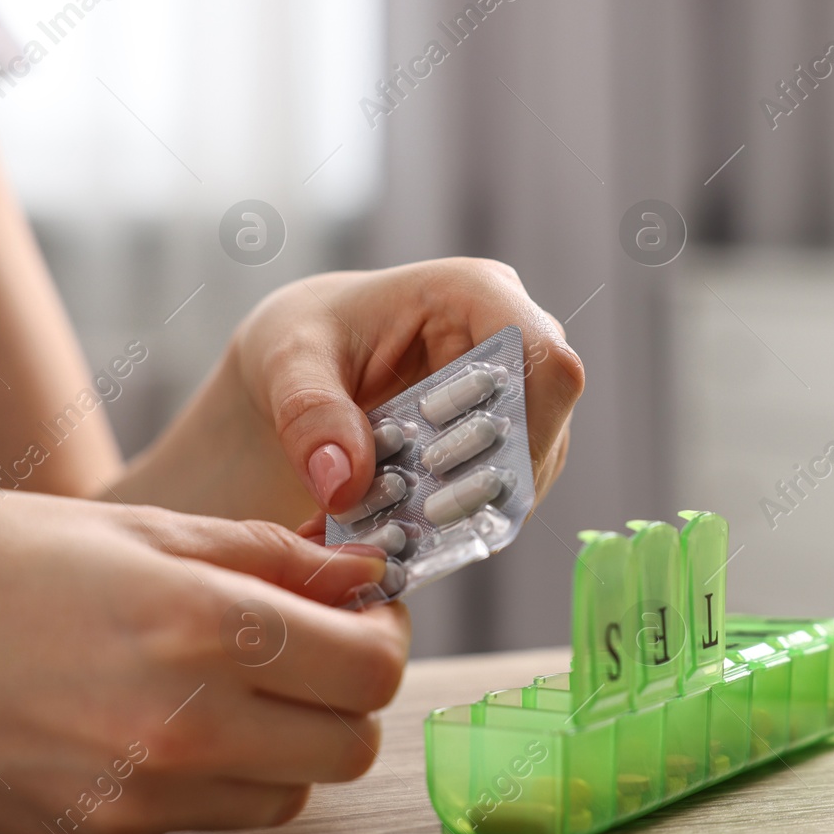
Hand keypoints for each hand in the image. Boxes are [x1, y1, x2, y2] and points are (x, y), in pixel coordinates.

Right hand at [0, 488, 406, 833]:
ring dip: (286, 743)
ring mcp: (138, 798)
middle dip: (347, 696)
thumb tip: (364, 573)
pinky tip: (149, 718)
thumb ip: (273, 554)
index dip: (384, 636)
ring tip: (226, 683)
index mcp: (202, 627)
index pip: (372, 670)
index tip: (363, 611)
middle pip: (348, 746)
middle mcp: (182, 727)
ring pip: (287, 796)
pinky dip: (208, 778)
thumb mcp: (144, 523)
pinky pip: (203, 821)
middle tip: (309, 648)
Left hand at [235, 258, 584, 517]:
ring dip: (473, 511)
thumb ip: (310, 416)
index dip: (529, 421)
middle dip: (486, 481)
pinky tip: (409, 539)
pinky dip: (457, 522)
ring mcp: (516, 395)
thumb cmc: (305, 339)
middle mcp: (512, 341)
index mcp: (475, 294)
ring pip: (529, 466)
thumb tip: (345, 485)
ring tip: (406, 539)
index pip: (544, 356)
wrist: (305, 365)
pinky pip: (502, 492)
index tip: (464, 476)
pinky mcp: (502, 442)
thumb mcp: (289, 364)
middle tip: (421, 521)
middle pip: (543, 422)